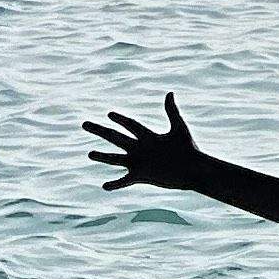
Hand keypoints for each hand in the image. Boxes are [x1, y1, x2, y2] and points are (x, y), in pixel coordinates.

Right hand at [84, 92, 203, 190]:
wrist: (194, 170)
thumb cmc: (189, 149)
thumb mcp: (179, 128)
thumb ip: (172, 111)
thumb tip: (170, 93)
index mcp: (149, 137)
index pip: (131, 125)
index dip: (121, 119)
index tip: (109, 114)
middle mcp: (141, 149)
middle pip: (116, 138)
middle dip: (101, 131)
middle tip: (84, 124)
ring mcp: (139, 163)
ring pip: (116, 159)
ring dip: (103, 157)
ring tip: (89, 154)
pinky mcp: (142, 176)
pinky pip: (125, 180)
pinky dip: (115, 184)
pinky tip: (104, 185)